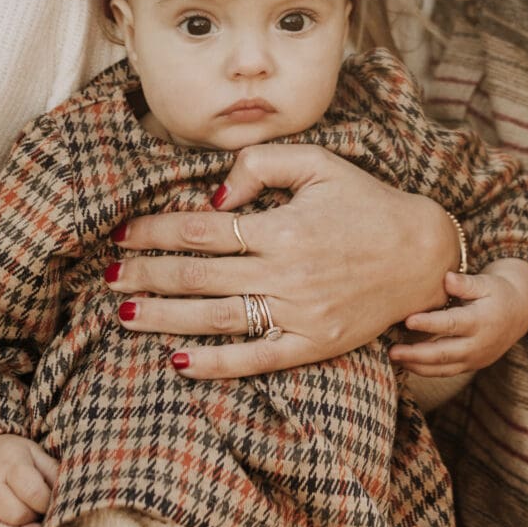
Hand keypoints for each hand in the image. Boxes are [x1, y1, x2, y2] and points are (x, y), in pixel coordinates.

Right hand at [0, 433, 57, 526]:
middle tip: (39, 516)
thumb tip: (69, 493)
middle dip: (33, 520)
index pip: (34, 493)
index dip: (48, 504)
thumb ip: (52, 471)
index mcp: (9, 465)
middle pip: (16, 516)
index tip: (51, 504)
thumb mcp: (33, 452)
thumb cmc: (9, 456)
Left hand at [109, 148, 454, 381]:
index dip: (156, 230)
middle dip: (145, 274)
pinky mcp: (311, 346)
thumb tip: (215, 193)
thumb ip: (263, 164)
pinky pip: (253, 359)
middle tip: (105, 276)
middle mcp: (285, 273)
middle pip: (197, 276)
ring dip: (162, 318)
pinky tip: (176, 361)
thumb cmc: (367, 203)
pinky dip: (213, 363)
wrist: (422, 255)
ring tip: (123, 313)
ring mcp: (297, 315)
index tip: (122, 232)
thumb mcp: (320, 162)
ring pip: (214, 318)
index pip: (202, 229)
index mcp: (283, 226)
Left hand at [392, 257, 527, 380]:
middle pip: (444, 353)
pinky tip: (406, 363)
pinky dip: (425, 370)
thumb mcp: (487, 282)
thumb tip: (446, 279)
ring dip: (417, 366)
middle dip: (416, 354)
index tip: (408, 320)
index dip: (430, 323)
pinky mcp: (470, 365)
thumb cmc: (497, 292)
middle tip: (392, 351)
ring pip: (442, 368)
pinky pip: (445, 372)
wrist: (519, 313)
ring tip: (394, 359)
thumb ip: (466, 284)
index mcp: (481, 321)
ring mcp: (474, 359)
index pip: (452, 324)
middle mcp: (478, 345)